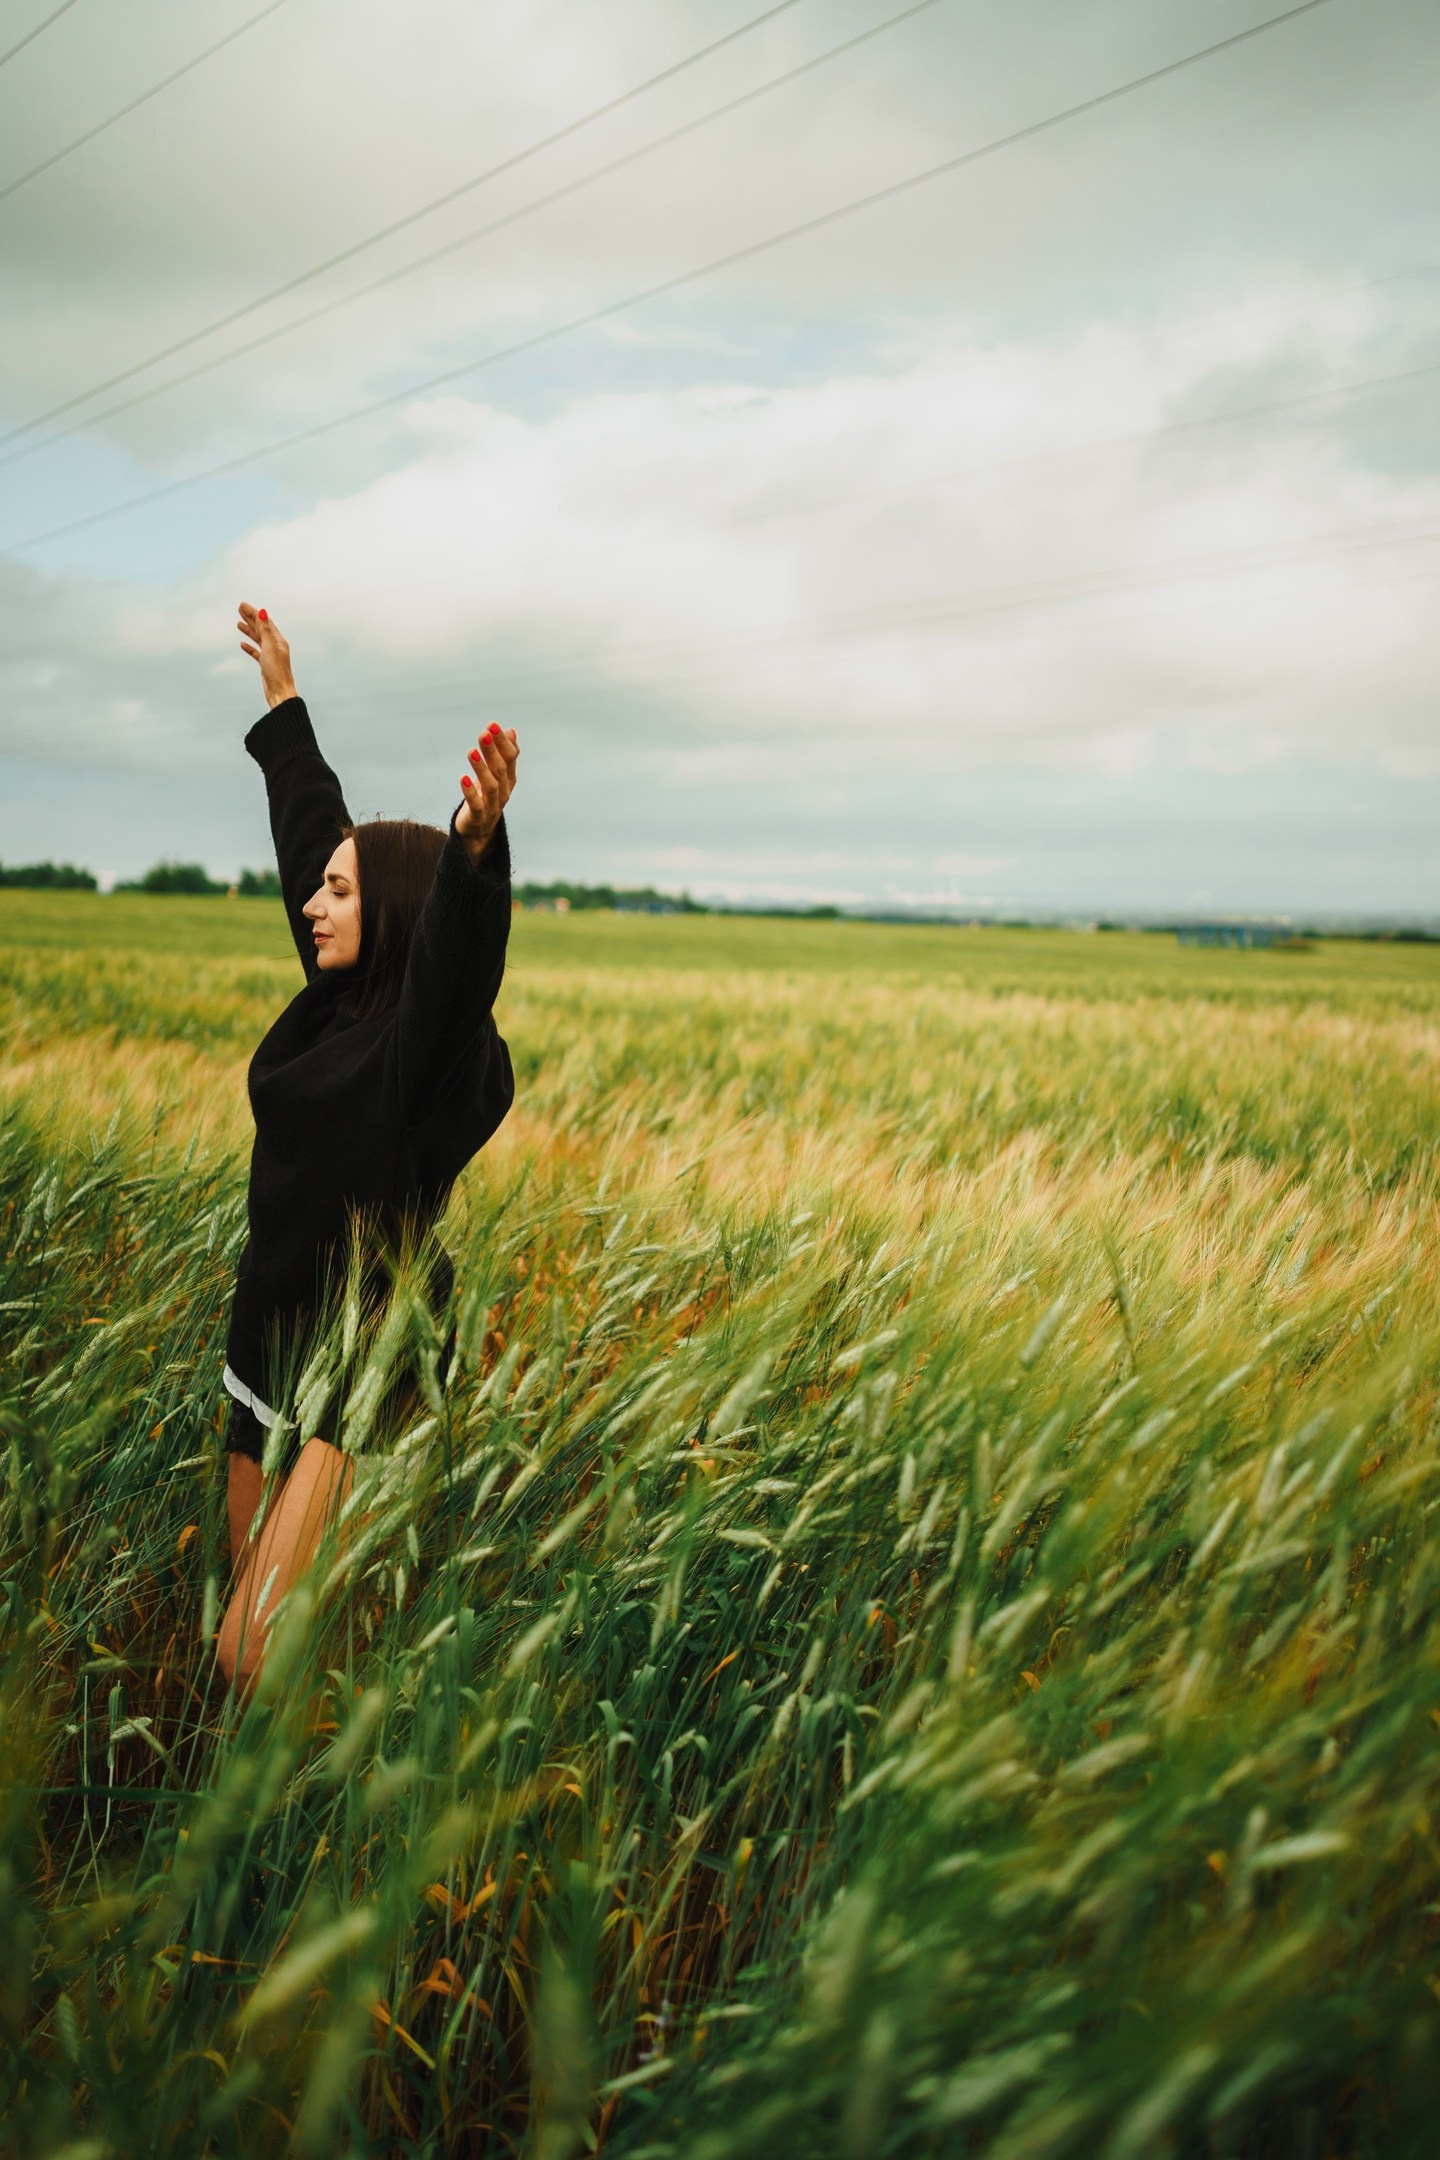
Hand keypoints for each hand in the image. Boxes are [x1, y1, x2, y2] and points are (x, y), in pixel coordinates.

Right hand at [237, 602, 297, 709]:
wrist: (280, 693)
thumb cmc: (277, 672)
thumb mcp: (269, 648)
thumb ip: (265, 630)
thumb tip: (262, 611)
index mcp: (278, 641)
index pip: (264, 622)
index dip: (254, 613)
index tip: (242, 605)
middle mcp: (275, 646)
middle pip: (261, 628)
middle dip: (250, 618)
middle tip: (239, 608)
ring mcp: (270, 656)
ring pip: (258, 639)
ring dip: (249, 630)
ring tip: (238, 623)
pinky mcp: (266, 665)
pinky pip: (256, 653)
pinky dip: (249, 647)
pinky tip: (242, 644)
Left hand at [456, 723, 518, 859]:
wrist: (479, 831)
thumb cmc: (486, 797)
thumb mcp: (495, 775)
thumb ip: (503, 754)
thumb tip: (511, 731)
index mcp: (509, 779)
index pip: (511, 758)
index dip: (503, 742)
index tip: (492, 725)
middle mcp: (504, 791)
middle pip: (501, 770)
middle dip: (493, 751)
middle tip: (484, 733)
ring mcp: (492, 805)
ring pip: (490, 786)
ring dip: (481, 768)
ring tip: (471, 751)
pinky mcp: (478, 817)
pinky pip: (476, 805)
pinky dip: (470, 792)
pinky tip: (462, 778)